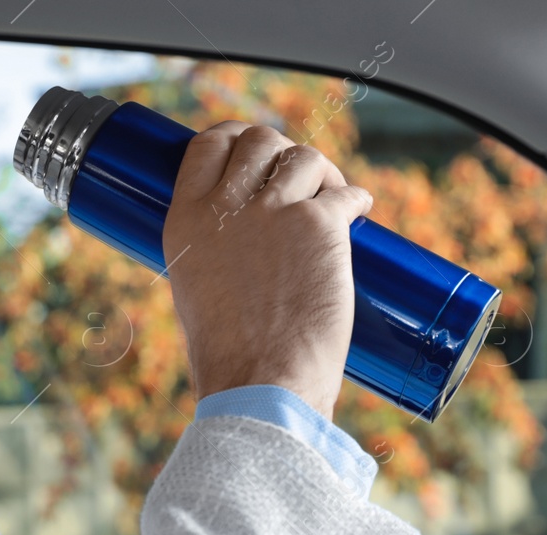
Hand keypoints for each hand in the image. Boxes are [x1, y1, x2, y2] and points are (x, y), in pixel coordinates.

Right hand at [162, 121, 372, 419]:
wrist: (262, 384)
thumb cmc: (231, 358)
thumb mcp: (196, 292)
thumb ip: (214, 255)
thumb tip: (245, 244)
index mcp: (186, 221)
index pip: (206, 146)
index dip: (235, 139)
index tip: (254, 153)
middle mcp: (226, 208)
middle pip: (258, 140)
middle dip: (281, 151)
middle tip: (300, 179)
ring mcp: (273, 212)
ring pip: (303, 157)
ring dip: (322, 171)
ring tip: (332, 195)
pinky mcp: (318, 226)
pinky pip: (343, 194)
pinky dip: (355, 198)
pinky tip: (360, 208)